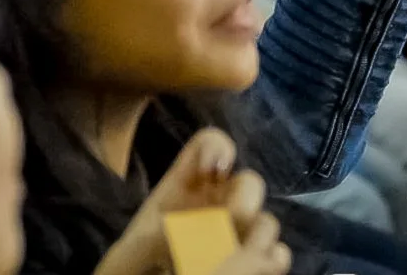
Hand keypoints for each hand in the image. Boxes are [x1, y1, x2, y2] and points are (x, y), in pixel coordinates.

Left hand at [96, 130, 286, 274]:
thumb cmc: (132, 273)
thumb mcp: (129, 253)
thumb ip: (149, 242)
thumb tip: (180, 234)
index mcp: (185, 188)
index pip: (211, 144)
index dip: (216, 148)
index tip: (210, 172)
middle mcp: (218, 204)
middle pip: (250, 182)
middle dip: (243, 200)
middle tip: (226, 224)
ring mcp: (238, 235)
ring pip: (267, 222)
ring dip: (257, 237)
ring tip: (231, 259)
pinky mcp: (253, 263)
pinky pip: (277, 255)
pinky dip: (272, 260)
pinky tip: (256, 268)